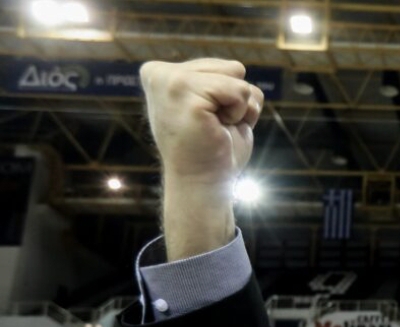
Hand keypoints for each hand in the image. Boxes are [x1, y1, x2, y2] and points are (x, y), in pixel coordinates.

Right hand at [140, 59, 263, 188]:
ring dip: (239, 108)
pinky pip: (239, 90)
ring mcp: (169, 80)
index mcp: (163, 74)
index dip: (232, 98)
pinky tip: (218, 129)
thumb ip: (223, 81)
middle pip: (234, 68)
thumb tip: (238, 67)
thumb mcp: (218, 106)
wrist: (203, 184)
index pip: (227, 67)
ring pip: (237, 76)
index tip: (209, 121)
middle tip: (214, 126)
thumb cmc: (215, 150)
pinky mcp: (184, 91)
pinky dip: (240, 113)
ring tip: (215, 127)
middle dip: (237, 101)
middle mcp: (159, 72)